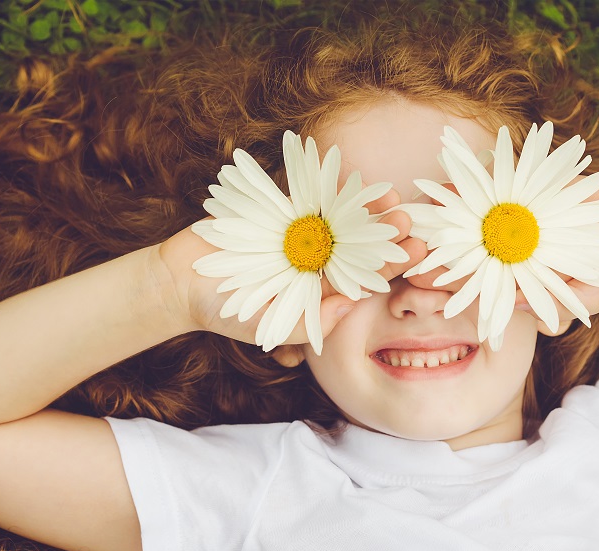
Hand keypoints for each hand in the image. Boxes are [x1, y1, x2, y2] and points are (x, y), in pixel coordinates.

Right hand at [154, 187, 424, 346]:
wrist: (182, 281)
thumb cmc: (228, 311)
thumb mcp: (271, 324)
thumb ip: (311, 318)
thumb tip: (351, 304)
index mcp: (323, 287)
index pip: (365, 275)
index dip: (391, 263)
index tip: (415, 251)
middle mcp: (318, 258)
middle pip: (360, 243)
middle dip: (385, 232)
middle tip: (409, 220)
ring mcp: (300, 231)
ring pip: (340, 216)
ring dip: (365, 206)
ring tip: (390, 196)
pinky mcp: (280, 208)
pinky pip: (308, 193)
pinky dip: (328, 183)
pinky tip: (351, 177)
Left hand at [406, 180, 598, 333]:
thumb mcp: (592, 294)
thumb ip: (556, 304)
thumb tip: (517, 311)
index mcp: (515, 281)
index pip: (471, 286)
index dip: (444, 285)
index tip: (418, 281)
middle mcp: (509, 250)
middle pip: (461, 249)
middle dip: (432, 246)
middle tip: (405, 242)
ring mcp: (517, 217)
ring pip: (473, 211)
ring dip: (445, 207)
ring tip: (418, 200)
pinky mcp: (529, 187)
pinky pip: (498, 178)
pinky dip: (477, 172)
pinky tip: (452, 167)